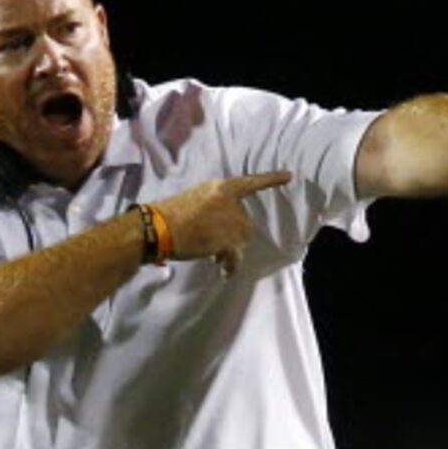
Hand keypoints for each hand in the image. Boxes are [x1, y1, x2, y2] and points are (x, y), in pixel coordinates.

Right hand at [153, 172, 293, 276]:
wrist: (158, 228)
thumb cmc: (169, 215)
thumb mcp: (194, 199)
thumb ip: (213, 206)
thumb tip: (223, 228)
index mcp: (219, 187)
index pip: (250, 183)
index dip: (271, 179)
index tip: (290, 176)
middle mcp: (228, 200)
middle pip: (245, 223)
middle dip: (233, 236)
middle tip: (214, 245)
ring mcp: (229, 219)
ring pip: (242, 240)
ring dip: (230, 251)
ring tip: (213, 256)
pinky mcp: (227, 240)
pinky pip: (236, 257)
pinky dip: (230, 266)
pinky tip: (224, 272)